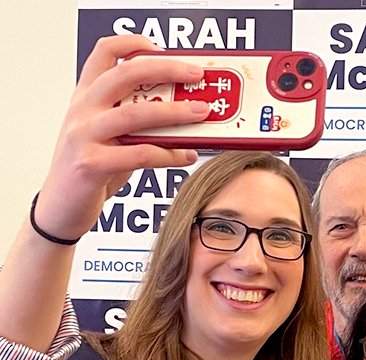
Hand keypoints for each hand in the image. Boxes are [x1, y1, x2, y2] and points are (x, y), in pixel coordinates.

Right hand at [35, 35, 208, 240]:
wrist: (61, 207)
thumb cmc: (93, 168)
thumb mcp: (111, 136)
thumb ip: (139, 121)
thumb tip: (189, 112)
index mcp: (86, 97)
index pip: (104, 54)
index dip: (133, 44)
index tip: (163, 49)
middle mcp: (82, 110)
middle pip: (125, 74)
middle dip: (166, 69)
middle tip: (197, 75)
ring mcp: (84, 135)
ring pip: (134, 114)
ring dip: (174, 111)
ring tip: (202, 112)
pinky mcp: (91, 164)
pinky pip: (139, 154)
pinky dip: (168, 154)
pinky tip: (185, 156)